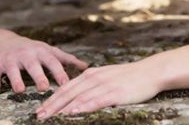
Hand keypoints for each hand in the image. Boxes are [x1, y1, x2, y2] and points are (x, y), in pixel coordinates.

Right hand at [0, 34, 88, 92]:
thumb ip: (66, 59)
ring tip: (19, 90)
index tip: (66, 83)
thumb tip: (86, 67)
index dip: (59, 72)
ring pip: (13, 69)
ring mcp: (11, 58)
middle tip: (43, 87)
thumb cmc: (33, 51)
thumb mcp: (49, 51)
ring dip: (16, 79)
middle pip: (33, 65)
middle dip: (38, 75)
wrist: (5, 42)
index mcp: (41, 52)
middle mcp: (26, 54)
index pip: (52, 61)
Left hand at [35, 60, 160, 119]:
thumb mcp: (105, 77)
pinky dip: (83, 106)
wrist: (149, 71)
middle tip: (38, 116)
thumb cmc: (128, 77)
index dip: (52, 99)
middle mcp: (94, 78)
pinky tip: (74, 112)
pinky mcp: (115, 92)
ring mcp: (104, 85)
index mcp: (90, 74)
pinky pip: (96, 100)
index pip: (66, 88)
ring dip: (62, 108)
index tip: (40, 109)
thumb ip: (91, 85)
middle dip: (52, 105)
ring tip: (50, 116)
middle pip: (68, 93)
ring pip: (78, 97)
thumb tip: (77, 96)